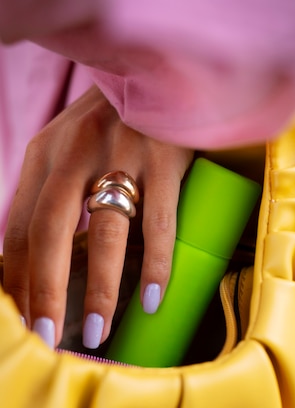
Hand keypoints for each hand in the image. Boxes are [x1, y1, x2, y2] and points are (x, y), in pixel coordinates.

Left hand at [3, 85, 193, 347]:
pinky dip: (156, 264)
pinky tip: (154, 300)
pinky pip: (159, 222)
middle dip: (45, 290)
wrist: (156, 70)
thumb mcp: (63, 146)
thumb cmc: (108, 120)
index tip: (23, 320)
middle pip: (51, 231)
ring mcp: (123, 155)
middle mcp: (76, 154)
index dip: (18, 278)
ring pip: (106, 232)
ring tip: (98, 332)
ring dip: (101, 288)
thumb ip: (47, 192)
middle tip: (47, 337)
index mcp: (44, 154)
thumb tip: (31, 254)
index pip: (20, 227)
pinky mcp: (164, 159)